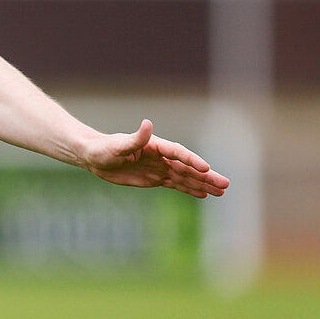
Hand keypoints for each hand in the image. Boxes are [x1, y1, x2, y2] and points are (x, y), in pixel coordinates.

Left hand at [81, 121, 228, 198]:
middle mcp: (161, 157)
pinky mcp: (155, 178)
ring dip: (203, 184)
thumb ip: (135, 138)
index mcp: (155, 146)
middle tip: (225, 184)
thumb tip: (147, 124)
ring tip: (222, 191)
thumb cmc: (103, 148)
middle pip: (189, 167)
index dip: (192, 160)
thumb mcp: (117, 145)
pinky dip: (190, 189)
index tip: (206, 168)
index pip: (178, 153)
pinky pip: (176, 184)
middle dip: (207, 176)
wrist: (94, 156)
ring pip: (186, 177)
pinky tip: (204, 194)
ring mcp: (160, 168)